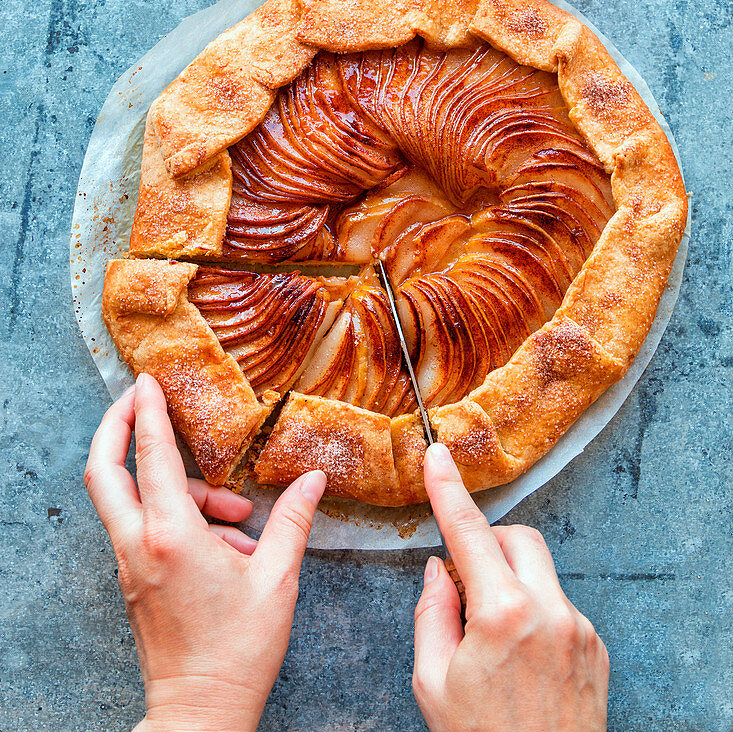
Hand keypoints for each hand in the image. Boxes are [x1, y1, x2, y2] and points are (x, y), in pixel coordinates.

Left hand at [84, 373, 325, 731]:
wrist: (200, 712)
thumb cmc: (237, 651)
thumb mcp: (277, 579)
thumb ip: (292, 521)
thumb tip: (313, 480)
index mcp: (170, 536)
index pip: (152, 455)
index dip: (149, 412)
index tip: (148, 381)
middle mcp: (139, 544)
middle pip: (103, 469)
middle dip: (115, 426)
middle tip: (139, 398)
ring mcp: (130, 563)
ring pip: (128, 498)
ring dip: (174, 484)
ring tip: (236, 512)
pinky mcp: (134, 578)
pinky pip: (143, 526)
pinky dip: (175, 514)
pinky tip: (226, 541)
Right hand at [413, 443, 608, 731]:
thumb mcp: (433, 682)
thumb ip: (431, 614)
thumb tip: (439, 570)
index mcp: (503, 615)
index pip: (468, 532)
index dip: (449, 490)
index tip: (438, 456)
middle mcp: (549, 612)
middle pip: (518, 537)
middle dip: (489, 544)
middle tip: (466, 581)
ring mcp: (579, 628)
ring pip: (540, 572)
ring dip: (512, 583)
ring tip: (494, 638)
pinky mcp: (595, 646)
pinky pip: (559, 605)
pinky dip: (534, 614)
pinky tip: (521, 660)